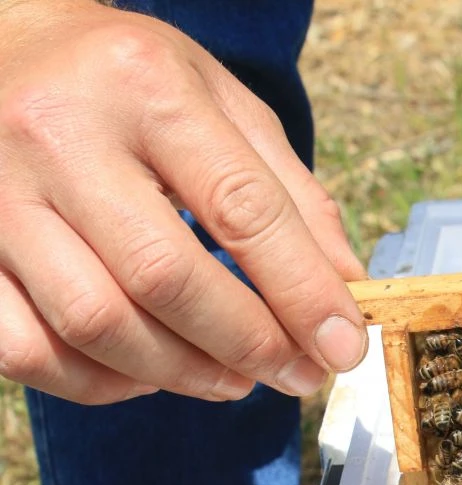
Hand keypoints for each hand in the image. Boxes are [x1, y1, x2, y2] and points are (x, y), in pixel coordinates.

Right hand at [0, 0, 367, 403]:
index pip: (242, 208)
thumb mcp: (222, 102)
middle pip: (166, 278)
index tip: (343, 347)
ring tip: (235, 379)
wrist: (1, 45)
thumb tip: (346, 287)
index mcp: (144, 87)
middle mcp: (58, 134)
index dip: (304, 292)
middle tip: (297, 374)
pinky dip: (98, 382)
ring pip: (96, 324)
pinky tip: (148, 374)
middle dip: (249, 345)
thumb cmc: (126, 81)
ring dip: (182, 373)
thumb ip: (291, 193)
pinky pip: (27, 347)